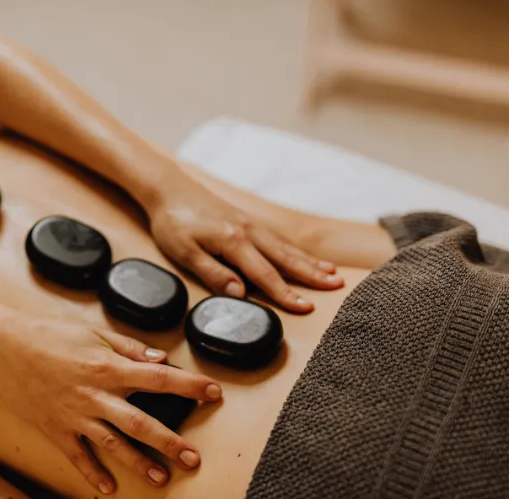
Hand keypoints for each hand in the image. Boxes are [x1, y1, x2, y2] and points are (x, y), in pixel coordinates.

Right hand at [0, 314, 221, 494]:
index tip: (213, 393)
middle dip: (169, 441)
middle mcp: (95, 394)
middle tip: (193, 457)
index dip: (189, 386)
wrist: (3, 348)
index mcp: (108, 366)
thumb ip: (129, 347)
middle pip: (140, 421)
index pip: (158, 377)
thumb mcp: (93, 332)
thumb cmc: (49, 335)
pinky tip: (109, 488)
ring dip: (139, 463)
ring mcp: (75, 415)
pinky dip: (92, 474)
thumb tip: (160, 358)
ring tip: (162, 478)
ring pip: (113, 444)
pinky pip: (77, 456)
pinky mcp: (56, 429)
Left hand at [147, 173, 342, 312]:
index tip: (305, 308)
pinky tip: (307, 258)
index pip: (264, 274)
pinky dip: (296, 250)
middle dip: (312, 275)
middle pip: (285, 258)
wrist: (170, 189)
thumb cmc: (173, 222)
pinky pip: (278, 239)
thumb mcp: (184, 252)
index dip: (285, 294)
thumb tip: (240, 294)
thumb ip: (212, 273)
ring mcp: (251, 225)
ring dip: (310, 262)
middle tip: (337, 288)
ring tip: (333, 274)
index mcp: (233, 241)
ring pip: (286, 247)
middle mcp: (248, 231)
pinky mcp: (249, 221)